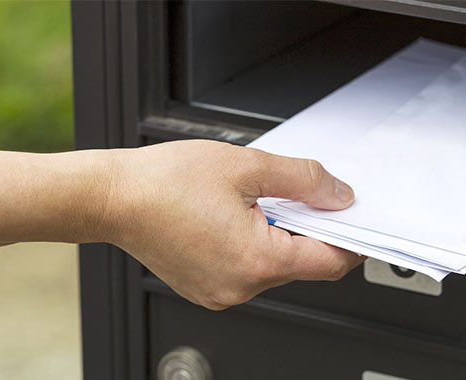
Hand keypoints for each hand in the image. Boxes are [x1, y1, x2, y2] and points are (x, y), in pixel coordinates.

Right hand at [101, 140, 363, 309]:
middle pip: (301, 264)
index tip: (353, 220)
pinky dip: (254, 247)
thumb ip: (302, 181)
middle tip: (298, 194)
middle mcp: (241, 287)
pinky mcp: (206, 289)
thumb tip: (337, 196)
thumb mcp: (246, 166)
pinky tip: (234, 218)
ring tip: (253, 202)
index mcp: (257, 261)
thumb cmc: (164, 182)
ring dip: (279, 237)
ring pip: (274, 268)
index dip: (349, 239)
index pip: (329, 262)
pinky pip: (247, 272)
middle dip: (308, 230)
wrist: (112, 197)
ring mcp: (221, 292)